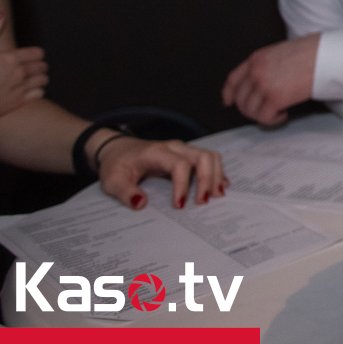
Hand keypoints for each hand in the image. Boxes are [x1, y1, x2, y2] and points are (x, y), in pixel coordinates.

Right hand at [0, 25, 46, 116]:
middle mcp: (18, 73)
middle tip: (34, 67)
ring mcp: (19, 89)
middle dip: (38, 66)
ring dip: (39, 79)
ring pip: (43, 80)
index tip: (33, 56)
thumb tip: (3, 12)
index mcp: (10, 58)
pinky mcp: (17, 103)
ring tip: (32, 78)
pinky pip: (39, 94)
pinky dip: (35, 91)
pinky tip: (26, 90)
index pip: (38, 53)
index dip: (35, 55)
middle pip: (42, 67)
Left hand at [94, 134, 226, 209]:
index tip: (180, 205)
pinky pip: (209, 160)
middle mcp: (175, 147)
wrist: (118, 149)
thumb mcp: (112, 180)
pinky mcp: (188, 155)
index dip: (183, 185)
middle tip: (204, 202)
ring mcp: (184, 149)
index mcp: (157, 152)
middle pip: (203, 157)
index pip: (180, 164)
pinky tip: (219, 187)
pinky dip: (217, 173)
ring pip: (210, 156)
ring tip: (216, 196)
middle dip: (207, 180)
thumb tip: (141, 204)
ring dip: (216, 176)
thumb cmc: (117, 164)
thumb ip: (125, 192)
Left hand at [221, 34, 317, 125]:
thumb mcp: (281, 52)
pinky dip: (273, 120)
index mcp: (257, 58)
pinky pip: (264, 117)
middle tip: (266, 110)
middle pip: (241, 99)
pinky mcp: (275, 98)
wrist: (326, 56)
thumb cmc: (312, 53)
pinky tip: (285, 114)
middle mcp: (256, 72)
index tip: (229, 102)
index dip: (229, 93)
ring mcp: (264, 85)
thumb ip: (267, 65)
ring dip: (263, 115)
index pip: (233, 79)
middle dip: (251, 109)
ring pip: (250, 111)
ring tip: (279, 111)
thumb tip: (264, 83)